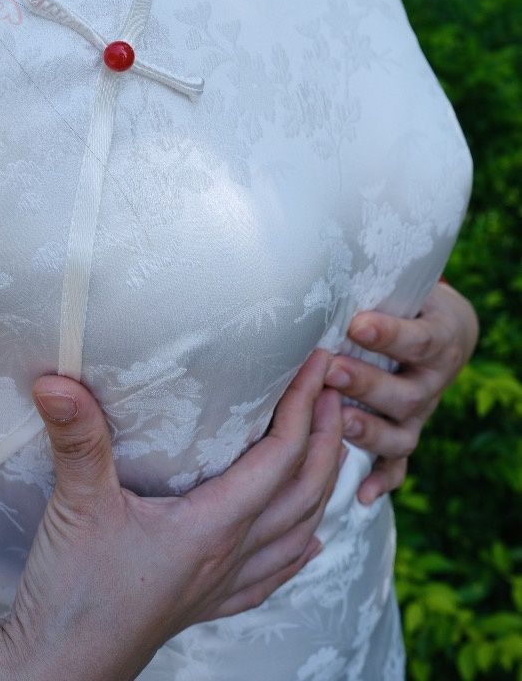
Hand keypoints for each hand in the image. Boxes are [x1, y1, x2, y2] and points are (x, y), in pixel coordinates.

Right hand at [0, 349, 342, 680]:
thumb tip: (57, 380)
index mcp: (212, 526)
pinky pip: (270, 576)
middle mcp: (229, 556)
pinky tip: (310, 544)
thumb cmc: (72, 595)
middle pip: (304, 492)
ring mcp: (220, 585)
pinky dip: (298, 552)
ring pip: (297, 533)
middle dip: (326, 438)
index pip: (280, 457)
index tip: (318, 365)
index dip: (303, 406)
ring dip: (322, 486)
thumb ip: (76, 439)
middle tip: (334, 390)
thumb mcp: (77, 507)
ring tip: (331, 447)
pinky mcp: (202, 604)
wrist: (55, 671)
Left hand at [323, 279, 479, 504]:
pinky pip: (398, 465)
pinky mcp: (405, 435)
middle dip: (366, 384)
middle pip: (404, 393)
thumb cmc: (404, 300)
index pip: (417, 340)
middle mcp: (431, 382)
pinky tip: (361, 494)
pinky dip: (382, 480)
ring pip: (401, 434)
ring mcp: (419, 414)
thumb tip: (323, 269)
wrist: (440, 328)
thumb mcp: (401, 286)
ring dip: (368, 431)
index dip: (388, 334)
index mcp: (438, 340)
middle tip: (330, 370)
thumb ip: (373, 286)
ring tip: (336, 423)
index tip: (356, 324)